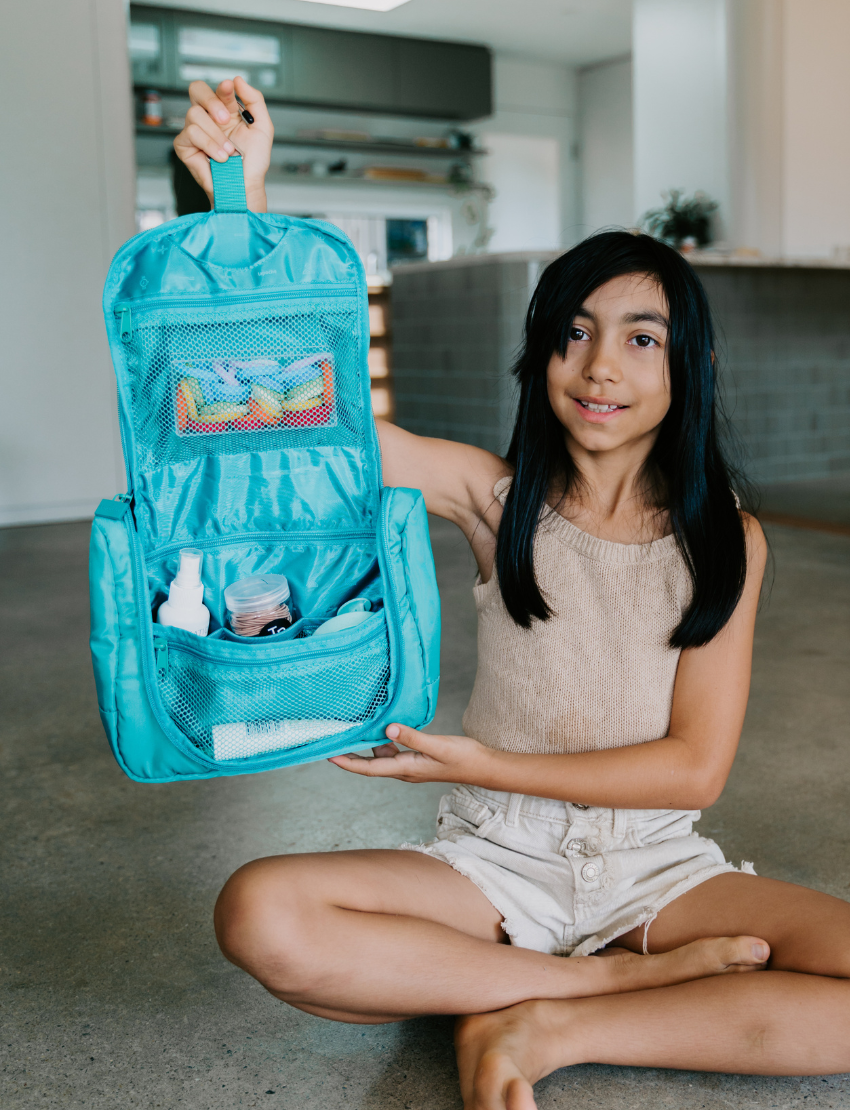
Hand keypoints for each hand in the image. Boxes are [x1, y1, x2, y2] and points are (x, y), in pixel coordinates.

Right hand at [173, 76, 272, 211]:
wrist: (245, 185)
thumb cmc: (253, 162)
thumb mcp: (263, 127)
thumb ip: (254, 100)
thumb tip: (237, 80)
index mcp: (226, 110)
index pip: (218, 89)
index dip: (222, 87)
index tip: (229, 88)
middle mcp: (209, 117)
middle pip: (196, 89)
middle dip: (210, 100)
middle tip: (224, 119)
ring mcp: (195, 130)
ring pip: (194, 114)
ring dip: (216, 135)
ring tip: (228, 152)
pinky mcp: (184, 145)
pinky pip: (190, 133)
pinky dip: (208, 145)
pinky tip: (219, 157)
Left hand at [329, 724, 494, 783]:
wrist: (482, 766)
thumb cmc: (463, 758)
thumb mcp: (437, 745)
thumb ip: (412, 737)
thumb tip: (388, 729)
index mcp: (407, 769)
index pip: (370, 768)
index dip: (348, 763)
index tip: (330, 755)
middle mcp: (405, 771)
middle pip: (370, 765)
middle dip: (350, 756)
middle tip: (333, 742)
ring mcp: (411, 766)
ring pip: (382, 758)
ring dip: (367, 748)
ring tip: (352, 732)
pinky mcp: (417, 760)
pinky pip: (394, 753)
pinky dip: (384, 743)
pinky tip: (383, 730)